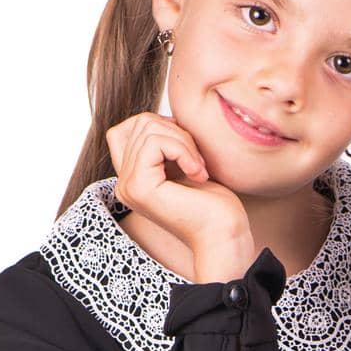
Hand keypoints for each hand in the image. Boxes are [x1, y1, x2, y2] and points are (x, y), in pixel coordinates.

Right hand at [106, 113, 251, 280]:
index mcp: (132, 179)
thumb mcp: (184, 164)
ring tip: (200, 169)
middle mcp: (124, 184)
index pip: (124, 129)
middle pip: (139, 123)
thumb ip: (164, 144)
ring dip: (184, 142)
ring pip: (148, 129)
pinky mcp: (139, 187)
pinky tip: (198, 174)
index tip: (186, 148)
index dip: (159, 126)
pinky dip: (183, 150)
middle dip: (178, 132)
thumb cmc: (215, 204)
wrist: (226, 235)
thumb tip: (158, 116)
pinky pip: (155, 142)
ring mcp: (128, 187)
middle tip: (199, 161)